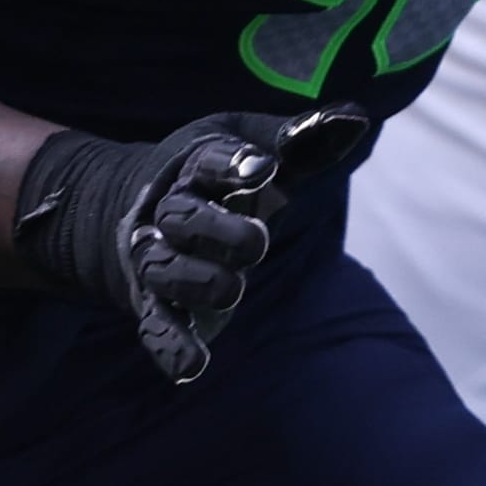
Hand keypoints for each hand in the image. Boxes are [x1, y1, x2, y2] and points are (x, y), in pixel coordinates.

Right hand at [12, 107, 366, 383]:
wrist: (131, 208)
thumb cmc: (214, 174)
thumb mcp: (252, 145)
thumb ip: (301, 140)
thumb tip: (354, 118)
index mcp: (195, 168)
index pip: (208, 162)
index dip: (233, 165)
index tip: (264, 168)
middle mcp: (169, 213)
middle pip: (183, 219)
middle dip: (218, 231)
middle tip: (257, 240)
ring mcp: (159, 260)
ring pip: (167, 272)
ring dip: (199, 282)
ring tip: (232, 289)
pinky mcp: (157, 304)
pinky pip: (157, 327)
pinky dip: (172, 348)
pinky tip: (192, 368)